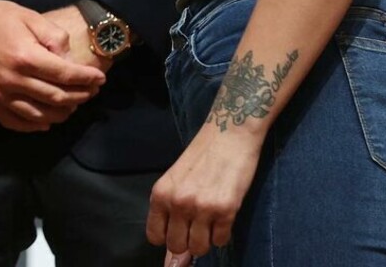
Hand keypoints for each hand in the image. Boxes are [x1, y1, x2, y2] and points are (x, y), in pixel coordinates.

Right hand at [0, 0, 105, 131]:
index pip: (64, 75)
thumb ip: (52, 36)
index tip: (100, 79)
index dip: (86, 79)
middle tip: (92, 92)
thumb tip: (66, 58)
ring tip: (73, 106)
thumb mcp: (28, 16)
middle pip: (55, 97)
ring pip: (38, 115)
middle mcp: (13, 80)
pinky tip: (46, 121)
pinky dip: (34, 125)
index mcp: (25, 56)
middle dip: (79, 96)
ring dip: (61, 113)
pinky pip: (15, 122)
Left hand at [146, 121, 263, 262]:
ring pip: (199, 248)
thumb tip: (172, 258)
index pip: (155, 237)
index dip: (167, 237)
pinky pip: (221, 241)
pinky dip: (223, 233)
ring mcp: (202, 207)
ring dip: (206, 240)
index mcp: (161, 193)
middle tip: (197, 225)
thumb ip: (170, 209)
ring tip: (210, 220)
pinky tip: (223, 215)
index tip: (178, 229)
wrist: (229, 132)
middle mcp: (178, 202)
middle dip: (187, 241)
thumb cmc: (202, 153)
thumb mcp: (177, 179)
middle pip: (177, 246)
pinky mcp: (226, 210)